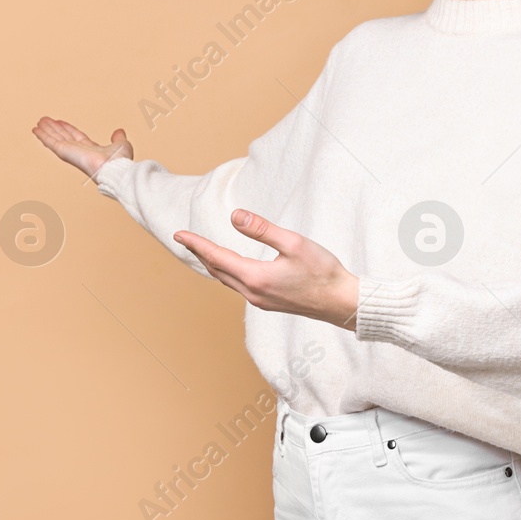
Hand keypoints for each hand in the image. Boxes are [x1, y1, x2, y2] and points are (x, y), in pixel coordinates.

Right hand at [31, 117, 132, 180]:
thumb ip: (118, 138)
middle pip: (63, 137)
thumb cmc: (120, 162)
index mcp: (91, 150)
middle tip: (45, 121)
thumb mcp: (121, 144)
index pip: (76, 137)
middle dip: (54, 129)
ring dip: (46, 130)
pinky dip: (43, 136)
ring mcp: (71, 152)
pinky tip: (36, 130)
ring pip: (55, 139)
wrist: (115, 169)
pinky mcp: (65, 152)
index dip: (67, 129)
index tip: (60, 123)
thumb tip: (119, 131)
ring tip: (39, 122)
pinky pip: (51, 143)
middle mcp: (79, 152)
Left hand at [174, 209, 360, 329]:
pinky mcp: (268, 303)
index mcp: (255, 277)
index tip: (179, 234)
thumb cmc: (322, 271)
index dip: (196, 244)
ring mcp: (260, 301)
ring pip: (226, 280)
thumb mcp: (294, 243)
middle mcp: (253, 292)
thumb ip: (262, 230)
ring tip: (201, 250)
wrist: (341, 302)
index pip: (216, 257)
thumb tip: (234, 216)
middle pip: (217, 270)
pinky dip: (226, 273)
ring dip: (212, 264)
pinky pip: (238, 286)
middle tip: (184, 238)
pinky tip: (229, 267)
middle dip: (200, 253)